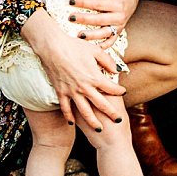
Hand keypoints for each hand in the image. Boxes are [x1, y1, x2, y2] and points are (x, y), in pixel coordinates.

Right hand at [20, 10, 124, 128]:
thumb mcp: (95, 50)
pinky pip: (65, 108)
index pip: (111, 88)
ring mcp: (72, 92)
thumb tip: (117, 70)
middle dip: (111, 114)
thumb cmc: (74, 46)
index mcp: (95, 77)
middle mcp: (85, 88)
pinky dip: (69, 117)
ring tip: (99, 129)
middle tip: (118, 120)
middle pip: (101, 105)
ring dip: (92, 122)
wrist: (53, 47)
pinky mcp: (61, 92)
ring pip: (85, 112)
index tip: (123, 92)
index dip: (119, 91)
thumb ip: (108, 61)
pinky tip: (72, 123)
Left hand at [70, 0, 138, 46]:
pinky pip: (110, 41)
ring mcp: (119, 26)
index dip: (84, 2)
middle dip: (84, 19)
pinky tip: (91, 47)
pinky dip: (102, 46)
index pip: (98, 4)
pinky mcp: (118, 32)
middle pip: (99, 20)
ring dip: (91, 36)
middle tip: (70, 17)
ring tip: (78, 35)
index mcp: (118, 4)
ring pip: (104, 33)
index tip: (71, 1)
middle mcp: (120, 17)